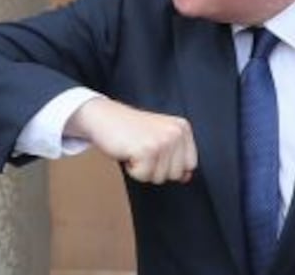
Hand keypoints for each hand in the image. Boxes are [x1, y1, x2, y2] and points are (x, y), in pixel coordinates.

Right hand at [65, 97, 196, 183]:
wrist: (103, 117)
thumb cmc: (128, 129)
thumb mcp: (158, 137)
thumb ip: (176, 156)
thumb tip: (186, 177)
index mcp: (182, 128)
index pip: (190, 165)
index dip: (169, 165)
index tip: (153, 150)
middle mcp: (176, 132)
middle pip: (176, 174)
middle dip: (156, 169)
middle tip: (142, 150)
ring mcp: (162, 141)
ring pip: (160, 178)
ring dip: (143, 169)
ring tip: (134, 149)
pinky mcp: (147, 150)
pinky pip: (143, 176)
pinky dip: (132, 170)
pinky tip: (128, 152)